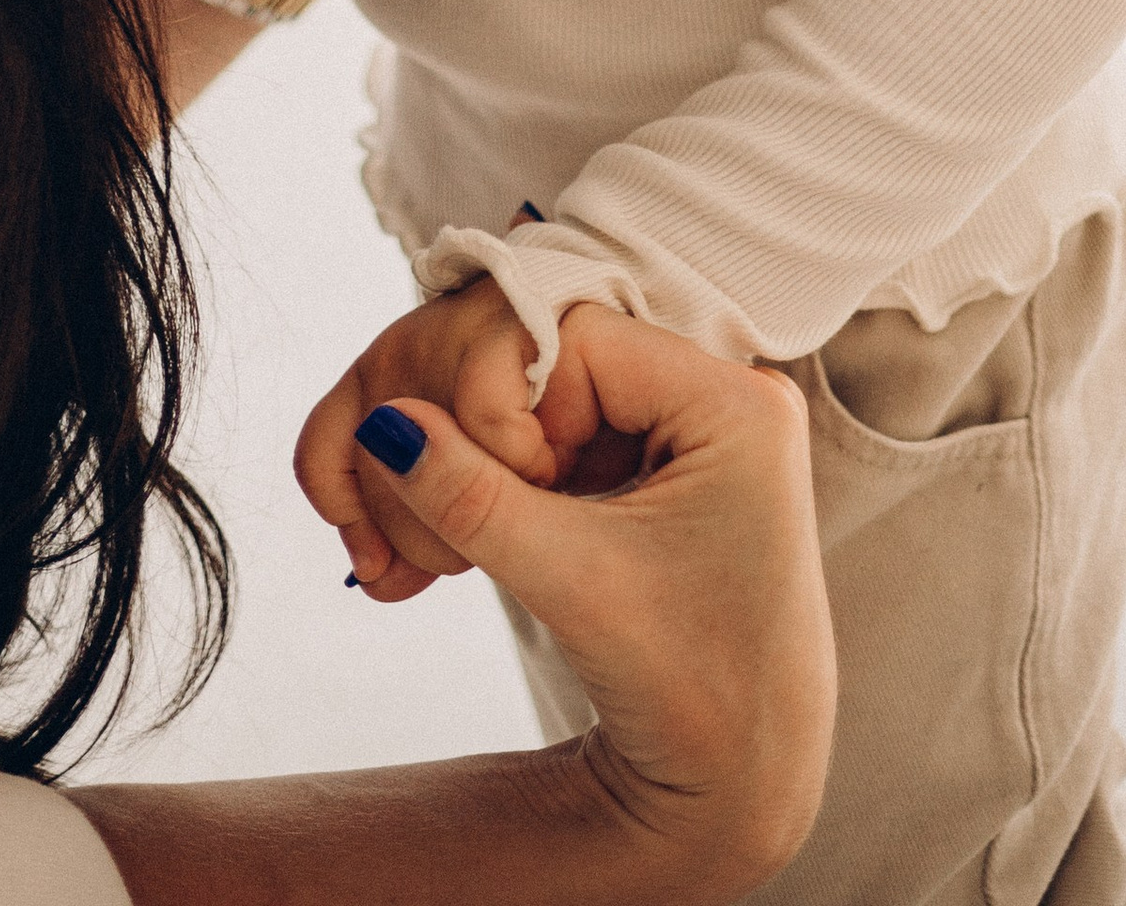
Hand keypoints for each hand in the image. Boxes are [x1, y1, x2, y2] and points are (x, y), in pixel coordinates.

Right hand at [301, 313, 834, 900]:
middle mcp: (718, 394)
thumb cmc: (689, 692)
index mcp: (733, 402)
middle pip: (550, 359)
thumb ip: (473, 496)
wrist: (739, 786)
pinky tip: (464, 550)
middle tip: (453, 529)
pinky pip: (553, 439)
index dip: (511, 407)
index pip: (575, 338)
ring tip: (447, 557)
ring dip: (478, 471)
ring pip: (539, 400)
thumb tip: (386, 425)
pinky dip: (499, 490)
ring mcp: (685, 430)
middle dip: (480, 442)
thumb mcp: (575, 584)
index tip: (517, 496)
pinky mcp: (651, 467)